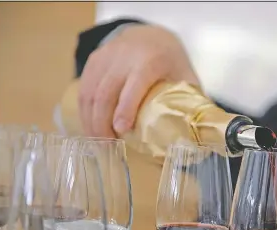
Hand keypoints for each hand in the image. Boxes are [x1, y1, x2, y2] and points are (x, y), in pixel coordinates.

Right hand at [78, 24, 198, 136]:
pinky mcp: (94, 61)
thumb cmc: (171, 62)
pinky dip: (84, 111)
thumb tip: (193, 136)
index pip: (135, 84)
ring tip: (98, 143)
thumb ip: (190, 102)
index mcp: (151, 60)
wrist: (151, 35)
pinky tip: (90, 128)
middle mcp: (124, 56)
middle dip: (102, 122)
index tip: (122, 130)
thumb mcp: (186, 77)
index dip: (126, 108)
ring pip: (90, 92)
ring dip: (90, 121)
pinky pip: (83, 89)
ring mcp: (106, 57)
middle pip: (106, 92)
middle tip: (108, 147)